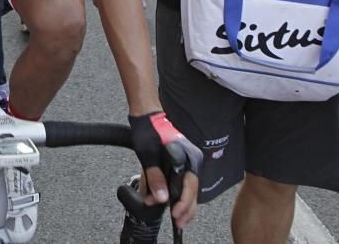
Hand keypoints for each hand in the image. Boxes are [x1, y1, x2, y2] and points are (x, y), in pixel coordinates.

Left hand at [128, 111, 200, 227]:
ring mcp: (186, 161)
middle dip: (185, 208)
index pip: (191, 185)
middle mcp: (191, 159)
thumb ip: (155, 177)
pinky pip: (181, 181)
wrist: (146, 114)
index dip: (184, 203)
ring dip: (180, 202)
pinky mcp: (179, 162)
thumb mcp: (148, 154)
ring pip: (188, 187)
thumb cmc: (148, 129)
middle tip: (178, 223)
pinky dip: (175, 193)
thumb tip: (162, 198)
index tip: (176, 215)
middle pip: (193, 190)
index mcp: (188, 156)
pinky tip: (167, 201)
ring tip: (173, 216)